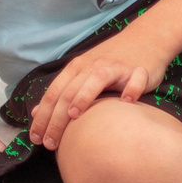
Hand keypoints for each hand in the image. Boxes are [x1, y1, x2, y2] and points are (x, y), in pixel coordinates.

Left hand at [26, 30, 172, 149]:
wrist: (145, 39)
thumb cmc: (110, 62)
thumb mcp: (82, 73)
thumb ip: (61, 92)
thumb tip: (35, 113)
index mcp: (76, 68)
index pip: (54, 94)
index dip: (43, 116)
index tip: (35, 139)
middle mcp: (92, 66)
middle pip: (69, 92)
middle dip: (57, 119)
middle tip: (50, 143)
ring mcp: (115, 67)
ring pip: (96, 80)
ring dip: (84, 97)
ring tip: (75, 116)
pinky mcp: (138, 70)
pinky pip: (135, 79)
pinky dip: (131, 89)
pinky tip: (127, 101)